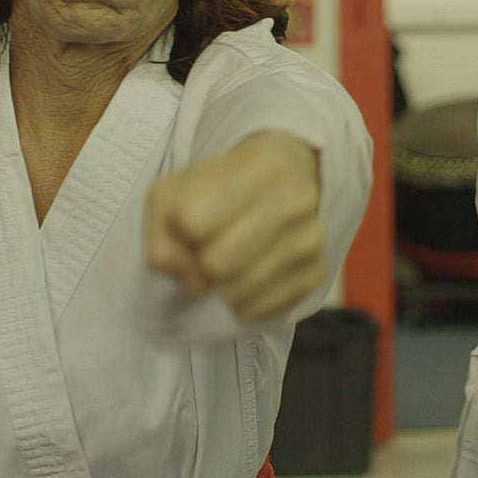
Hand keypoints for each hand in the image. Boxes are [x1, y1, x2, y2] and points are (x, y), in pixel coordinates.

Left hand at [146, 131, 325, 322]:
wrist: (284, 173)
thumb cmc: (218, 187)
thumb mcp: (174, 192)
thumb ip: (161, 235)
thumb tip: (193, 278)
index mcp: (255, 167)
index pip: (191, 223)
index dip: (181, 232)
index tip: (193, 225)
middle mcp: (292, 200)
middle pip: (216, 264)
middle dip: (201, 264)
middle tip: (209, 249)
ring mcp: (310, 237)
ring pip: (238, 292)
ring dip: (221, 286)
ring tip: (229, 263)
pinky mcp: (316, 271)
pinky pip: (262, 309)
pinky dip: (244, 303)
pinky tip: (247, 278)